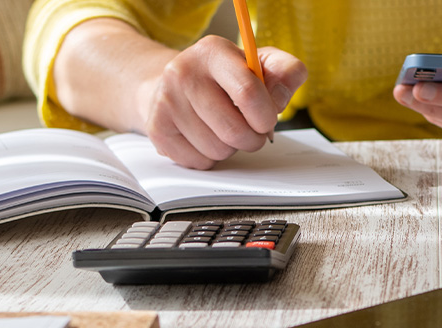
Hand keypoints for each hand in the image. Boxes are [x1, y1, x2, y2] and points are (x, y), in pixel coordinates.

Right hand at [140, 36, 307, 168]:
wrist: (175, 84)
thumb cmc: (226, 78)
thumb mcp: (260, 65)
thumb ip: (285, 73)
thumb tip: (281, 95)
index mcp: (213, 51)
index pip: (248, 93)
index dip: (265, 116)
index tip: (266, 119)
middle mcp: (183, 72)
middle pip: (234, 130)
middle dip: (252, 138)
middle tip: (249, 129)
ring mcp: (166, 101)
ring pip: (218, 149)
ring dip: (229, 147)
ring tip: (222, 127)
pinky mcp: (156, 129)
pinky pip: (199, 161)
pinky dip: (209, 156)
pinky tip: (203, 136)